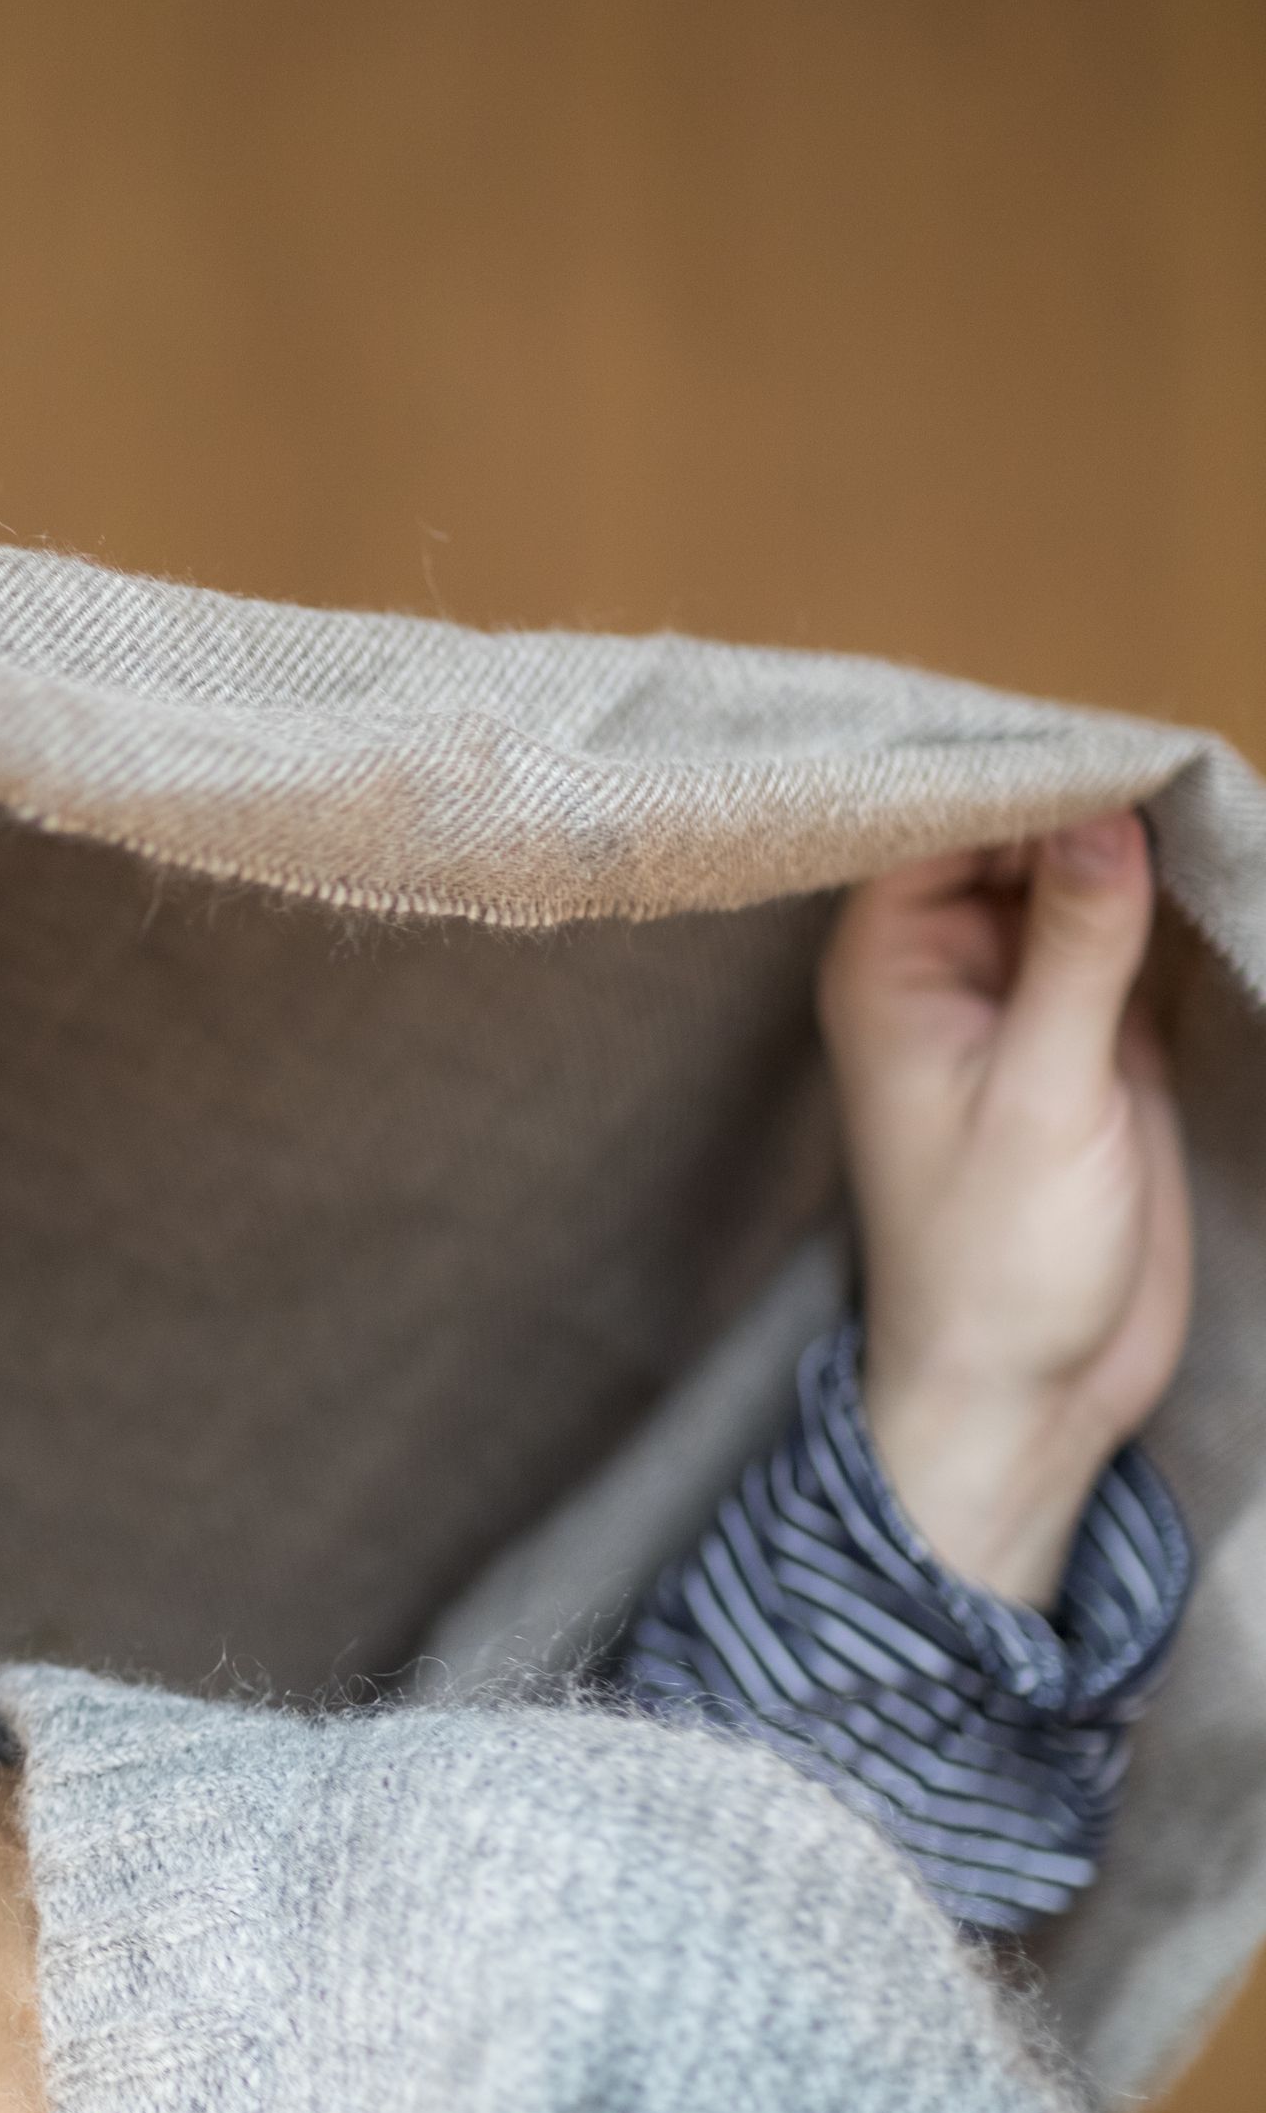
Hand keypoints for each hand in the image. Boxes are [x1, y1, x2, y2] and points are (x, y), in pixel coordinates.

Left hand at [824, 814, 1190, 1610]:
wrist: (1032, 1387)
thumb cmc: (999, 1263)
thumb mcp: (1048, 1095)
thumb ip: (1076, 951)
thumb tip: (1104, 814)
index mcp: (889, 966)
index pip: (940, 817)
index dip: (1022, 765)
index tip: (1116, 725)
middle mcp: (944, 963)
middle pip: (1017, 831)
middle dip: (1094, 786)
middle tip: (1185, 741)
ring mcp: (1022, 992)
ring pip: (1081, 873)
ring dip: (1142, 833)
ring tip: (1213, 777)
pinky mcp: (1094, 1028)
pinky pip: (1130, 929)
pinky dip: (1171, 894)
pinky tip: (1223, 847)